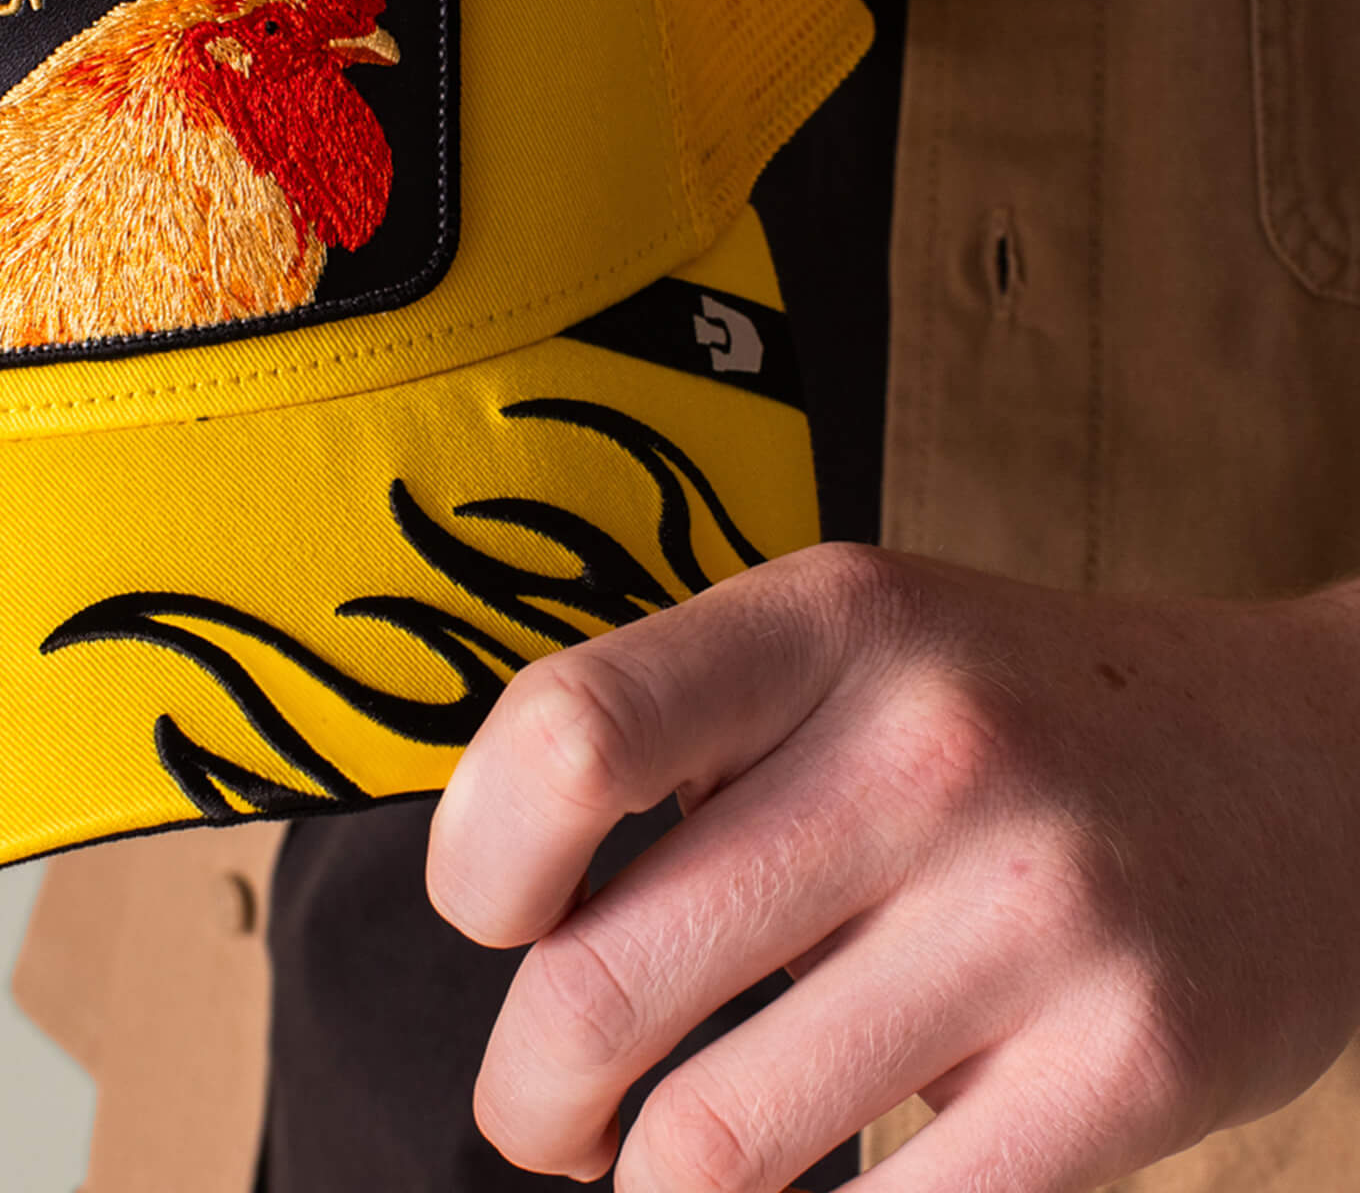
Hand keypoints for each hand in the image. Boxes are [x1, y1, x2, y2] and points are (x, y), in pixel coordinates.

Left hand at [425, 542, 1359, 1190]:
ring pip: (714, 1144)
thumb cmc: (1018, 713)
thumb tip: (515, 923)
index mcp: (825, 621)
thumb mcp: (852, 647)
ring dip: (638, 1192)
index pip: (569, 736)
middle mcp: (924, 746)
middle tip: (543, 1114)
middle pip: (605, 981)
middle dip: (528, 1095)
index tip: (496, 919)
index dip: (480, 862)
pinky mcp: (1130, 1063)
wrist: (1304, 758)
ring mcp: (1035, 908)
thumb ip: (689, 744)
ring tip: (647, 1171)